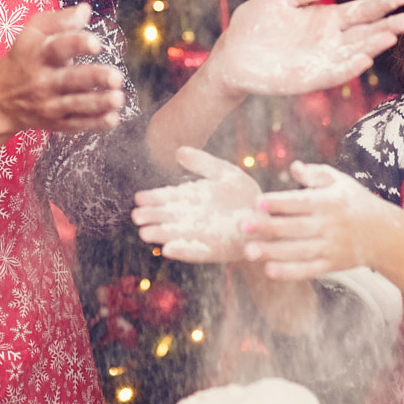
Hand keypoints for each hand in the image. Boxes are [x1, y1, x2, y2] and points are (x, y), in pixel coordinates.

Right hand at [0, 4, 124, 134]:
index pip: (57, 48)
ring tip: (119, 98)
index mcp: (38, 53)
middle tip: (117, 77)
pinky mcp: (56, 123)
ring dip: (99, 103)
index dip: (77, 44)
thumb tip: (86, 10)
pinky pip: (77, 125)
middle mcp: (42, 80)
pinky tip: (114, 118)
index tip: (96, 43)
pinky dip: (96, 124)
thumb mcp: (33, 32)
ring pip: (75, 105)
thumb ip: (60, 20)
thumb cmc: (24, 56)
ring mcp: (49, 104)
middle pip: (70, 79)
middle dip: (94, 78)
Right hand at [132, 147, 260, 261]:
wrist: (266, 217)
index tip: (139, 198)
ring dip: (161, 235)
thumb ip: (202, 162)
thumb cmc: (243, 194)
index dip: (153, 198)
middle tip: (137, 216)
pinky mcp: (214, 251)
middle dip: (152, 217)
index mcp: (191, 197)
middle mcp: (192, 217)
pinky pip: (196, 252)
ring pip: (177, 234)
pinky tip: (168, 250)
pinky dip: (183, 251)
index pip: (168, 197)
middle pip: (168, 217)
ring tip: (145, 233)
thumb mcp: (224, 172)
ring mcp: (202, 235)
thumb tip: (177, 151)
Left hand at [200, 0, 403, 97]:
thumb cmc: (256, 23)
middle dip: (387, 26)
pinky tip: (364, 58)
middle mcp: (331, 40)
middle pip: (366, 32)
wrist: (231, 55)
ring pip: (355, 52)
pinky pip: (335, 73)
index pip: (361, 10)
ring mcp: (323, 60)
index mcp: (327, 18)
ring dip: (373, 46)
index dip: (381, 4)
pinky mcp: (310, 78)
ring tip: (390, 35)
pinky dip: (350, 68)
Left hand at [239, 160, 403, 281]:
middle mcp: (329, 225)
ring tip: (248, 251)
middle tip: (242, 226)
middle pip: (294, 227)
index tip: (257, 202)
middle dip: (267, 227)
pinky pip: (309, 270)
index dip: (278, 203)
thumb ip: (315, 174)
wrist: (384, 233)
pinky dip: (290, 272)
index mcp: (328, 201)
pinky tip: (270, 271)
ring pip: (298, 251)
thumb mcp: (340, 182)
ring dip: (272, 252)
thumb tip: (293, 166)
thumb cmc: (355, 202)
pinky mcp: (332, 265)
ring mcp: (331, 247)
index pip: (300, 202)